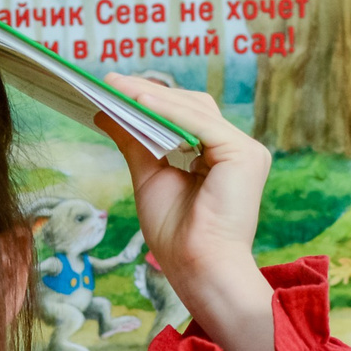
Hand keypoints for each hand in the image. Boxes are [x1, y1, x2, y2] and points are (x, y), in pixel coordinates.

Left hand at [95, 75, 280, 350]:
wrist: (197, 268)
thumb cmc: (177, 235)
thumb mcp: (148, 177)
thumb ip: (134, 142)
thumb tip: (105, 112)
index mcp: (219, 154)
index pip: (184, 116)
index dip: (150, 100)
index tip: (112, 88)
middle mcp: (235, 148)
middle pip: (191, 107)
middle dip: (149, 93)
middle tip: (109, 83)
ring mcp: (245, 150)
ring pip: (195, 110)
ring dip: (153, 97)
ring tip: (118, 89)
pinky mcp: (245, 154)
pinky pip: (201, 124)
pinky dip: (170, 112)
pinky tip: (140, 102)